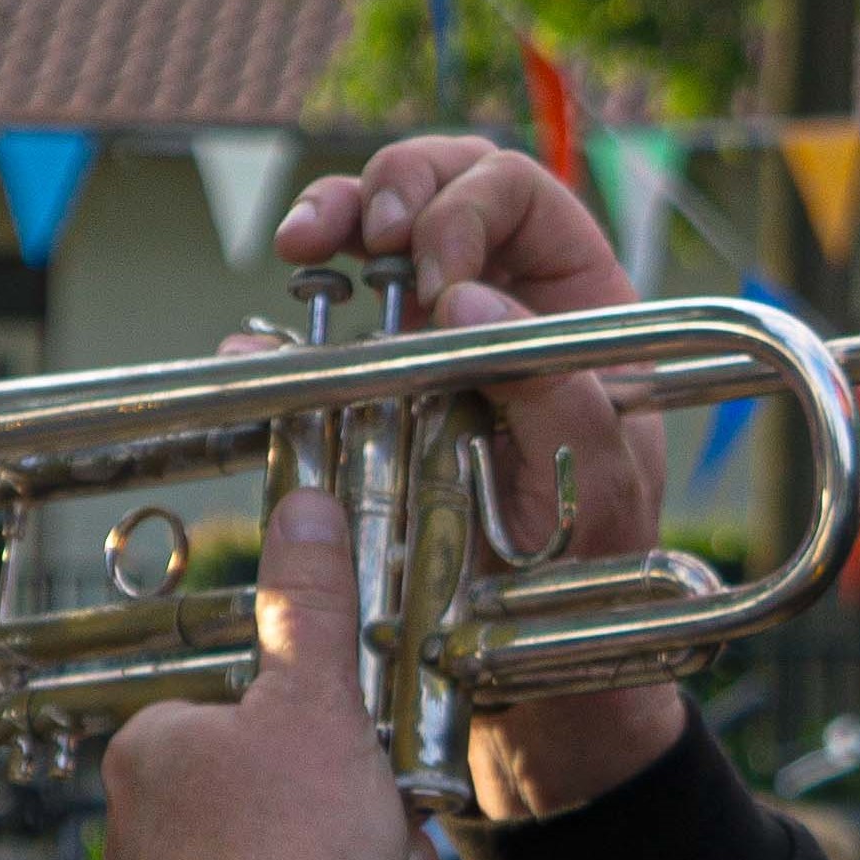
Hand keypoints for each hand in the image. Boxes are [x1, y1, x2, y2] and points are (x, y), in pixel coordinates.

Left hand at [101, 487, 441, 859]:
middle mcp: (149, 822)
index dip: (329, 730)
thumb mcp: (318, 702)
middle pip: (297, 783)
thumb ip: (313, 604)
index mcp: (151, 748)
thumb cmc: (293, 853)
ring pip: (319, 852)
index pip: (255, 708)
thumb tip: (305, 511)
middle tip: (376, 825)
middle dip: (364, 812)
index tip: (357, 751)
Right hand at [284, 136, 679, 817]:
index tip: (432, 275)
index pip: (519, 196)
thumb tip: (465, 297)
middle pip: (440, 185)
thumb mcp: (599, 490)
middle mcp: (506, 302)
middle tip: (359, 233)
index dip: (466, 207)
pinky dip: (285, 328)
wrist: (531, 674)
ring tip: (302, 244)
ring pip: (377, 237)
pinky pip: (325, 335)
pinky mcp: (374, 393)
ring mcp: (434, 342)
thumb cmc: (590, 581)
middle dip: (389, 187)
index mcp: (581, 302)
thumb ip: (556, 390)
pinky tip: (260, 346)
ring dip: (332, 219)